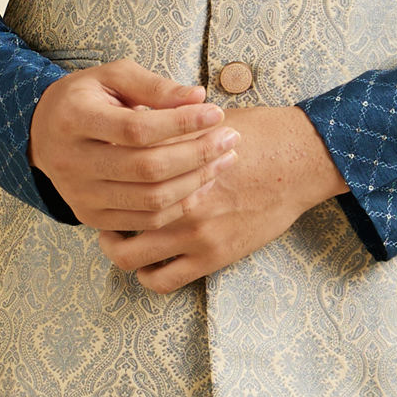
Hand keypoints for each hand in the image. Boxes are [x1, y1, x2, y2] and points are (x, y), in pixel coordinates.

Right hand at [28, 58, 239, 231]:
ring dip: (196, 182)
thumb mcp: (114, 76)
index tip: (216, 112)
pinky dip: (180, 205)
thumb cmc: (88, 97)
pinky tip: (203, 183)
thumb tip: (199, 97)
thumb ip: (155, 86)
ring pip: (150, 200)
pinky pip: (145, 220)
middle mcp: (73, 163)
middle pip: (147, 169)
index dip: (181, 124)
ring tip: (225, 159)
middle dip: (197, 154)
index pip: (136, 129)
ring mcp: (81, 196)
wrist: (42, 133)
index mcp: (74, 119)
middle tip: (231, 137)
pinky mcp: (91, 217)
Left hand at [96, 105, 347, 292]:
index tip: (99, 169)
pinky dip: (146, 274)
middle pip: (116, 214)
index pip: (120, 171)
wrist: (298, 160)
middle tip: (100, 206)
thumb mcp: (208, 118)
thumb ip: (169, 124)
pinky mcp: (212, 255)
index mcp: (175, 159)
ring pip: (129, 254)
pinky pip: (162, 279)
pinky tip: (147, 258)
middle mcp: (179, 197)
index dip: (103, 170)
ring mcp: (194, 231)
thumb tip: (129, 117)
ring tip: (115, 236)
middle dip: (101, 211)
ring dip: (115, 246)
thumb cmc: (255, 133)